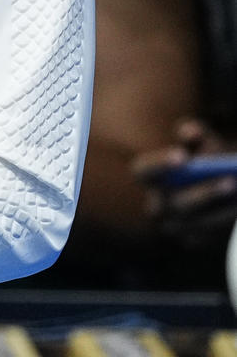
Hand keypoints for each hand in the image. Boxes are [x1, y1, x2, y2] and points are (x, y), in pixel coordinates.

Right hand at [135, 119, 236, 245]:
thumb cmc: (203, 158)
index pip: (144, 171)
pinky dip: (226, 225)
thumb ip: (196, 134)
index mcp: (148, 178)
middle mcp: (156, 206)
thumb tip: (191, 132)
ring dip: (224, 212)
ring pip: (198, 224)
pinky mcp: (194, 240)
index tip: (183, 156)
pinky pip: (210, 237)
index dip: (160, 165)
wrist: (209, 188)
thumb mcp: (200, 142)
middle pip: (177, 204)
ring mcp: (174, 226)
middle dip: (205, 193)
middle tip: (230, 182)